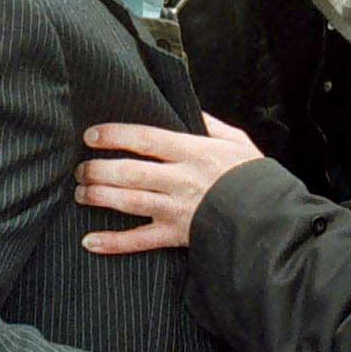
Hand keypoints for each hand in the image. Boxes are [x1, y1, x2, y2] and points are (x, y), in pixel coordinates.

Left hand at [76, 114, 260, 253]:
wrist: (269, 219)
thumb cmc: (253, 178)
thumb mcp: (238, 142)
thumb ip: (211, 125)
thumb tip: (191, 109)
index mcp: (193, 152)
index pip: (145, 139)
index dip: (115, 135)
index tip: (92, 135)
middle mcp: (181, 179)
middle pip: (130, 171)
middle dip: (99, 169)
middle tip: (81, 169)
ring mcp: (177, 209)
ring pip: (129, 202)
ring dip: (99, 197)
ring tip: (81, 193)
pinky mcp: (177, 235)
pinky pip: (140, 241)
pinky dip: (113, 243)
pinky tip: (89, 241)